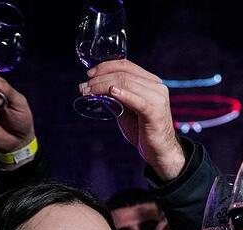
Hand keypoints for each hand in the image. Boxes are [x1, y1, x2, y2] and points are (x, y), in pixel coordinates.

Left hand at [80, 59, 184, 180]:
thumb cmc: (143, 131)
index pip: (126, 65)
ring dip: (103, 86)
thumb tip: (94, 89)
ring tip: (88, 92)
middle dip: (99, 78)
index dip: (105, 66)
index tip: (89, 74)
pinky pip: (137, 100)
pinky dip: (122, 94)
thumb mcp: (126, 111)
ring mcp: (158, 98)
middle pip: (123, 74)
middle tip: (83, 87)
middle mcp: (156, 87)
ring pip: (126, 83)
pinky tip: (111, 92)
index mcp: (151, 82)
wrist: (160, 151)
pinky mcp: (155, 112)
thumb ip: (115, 98)